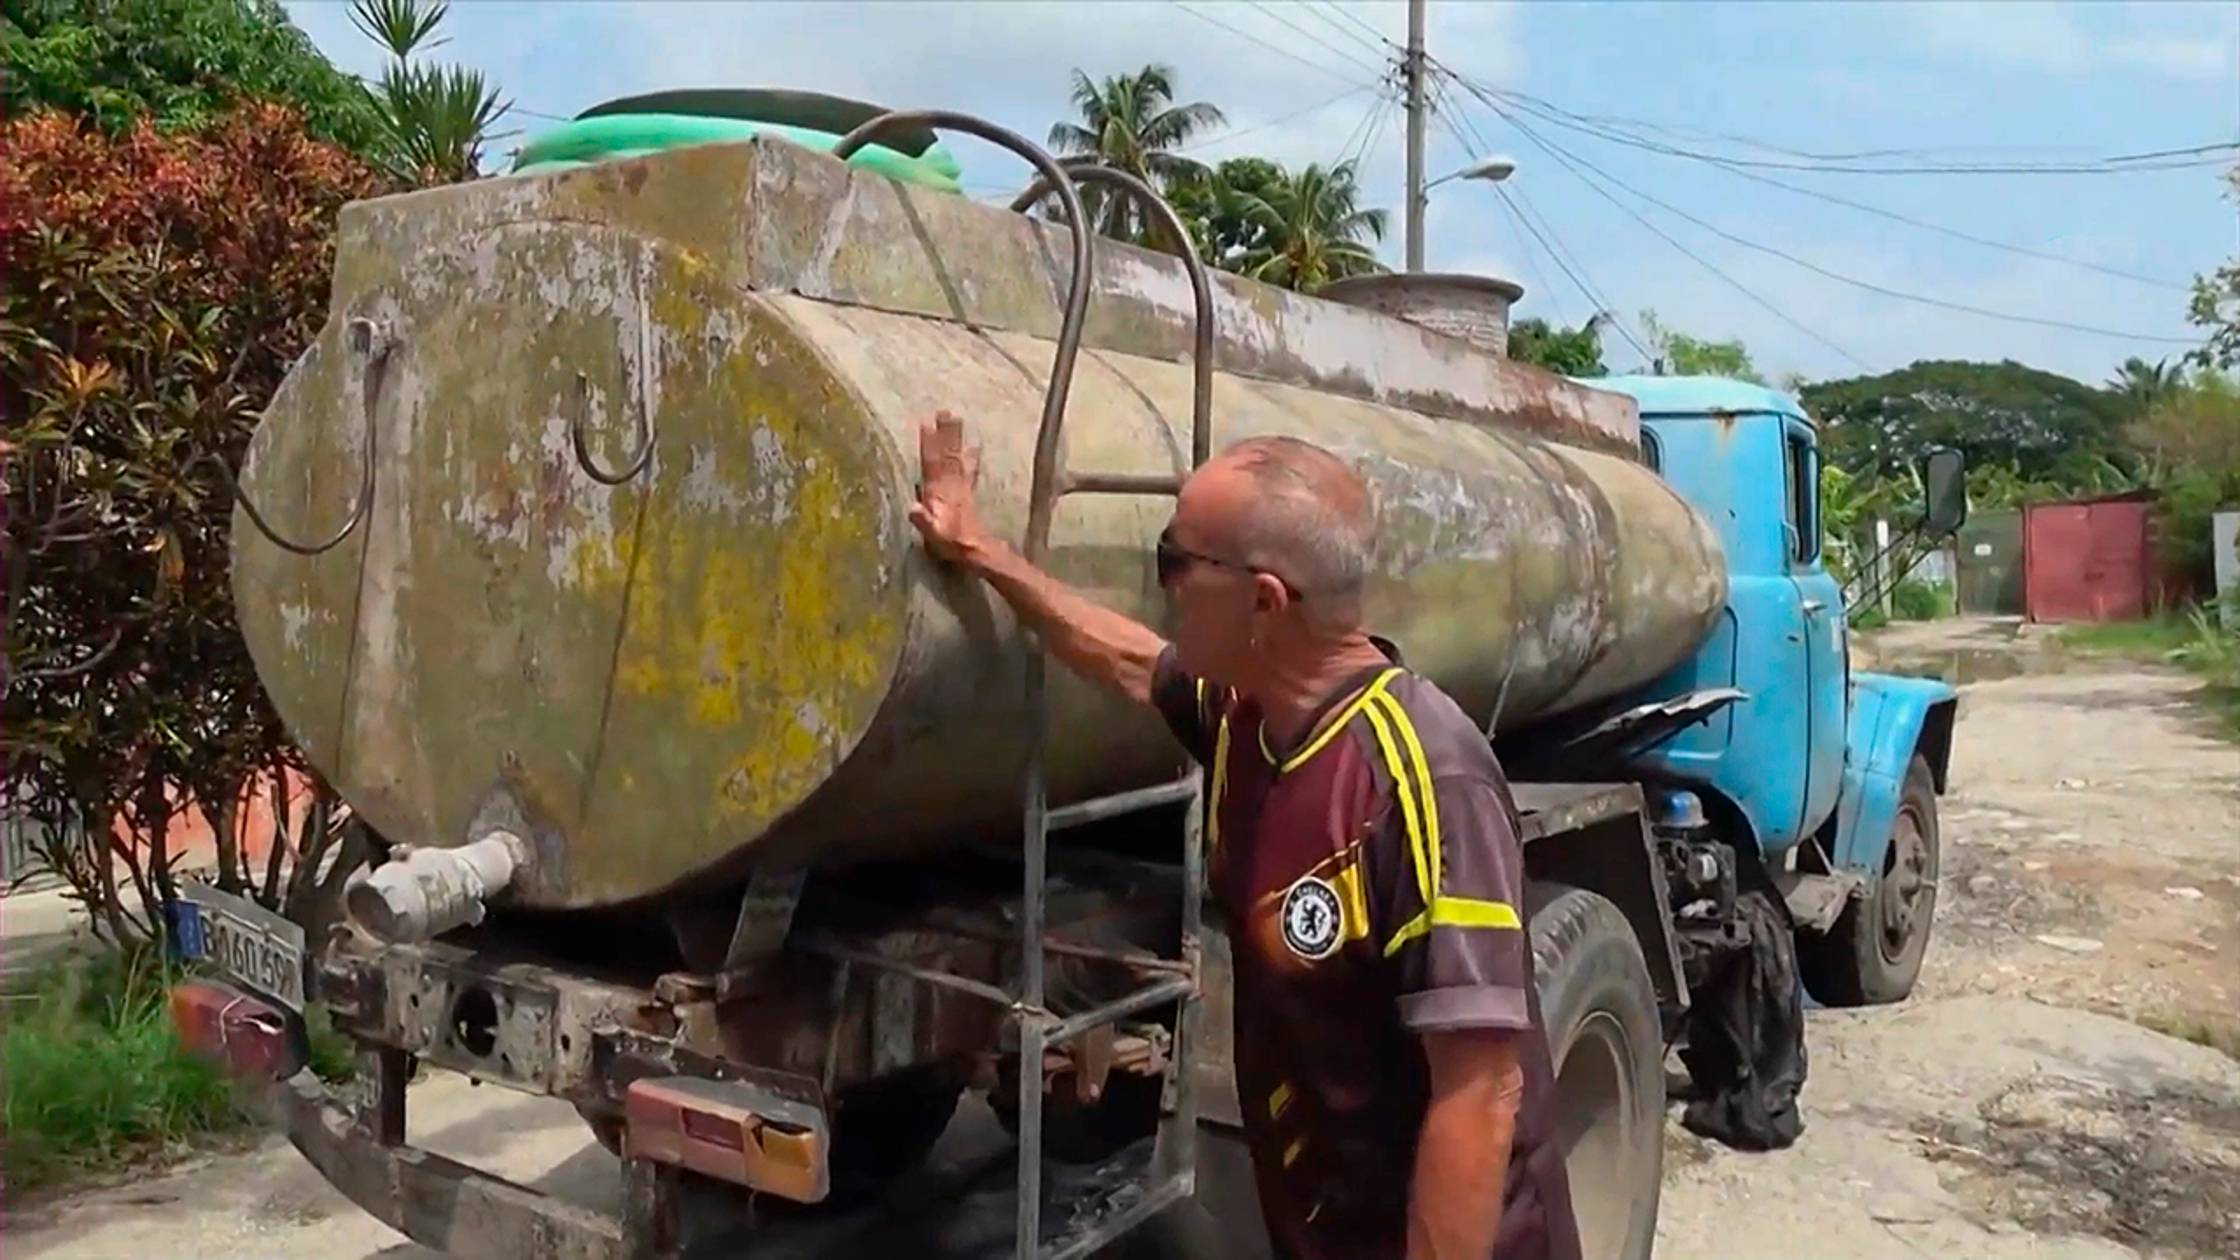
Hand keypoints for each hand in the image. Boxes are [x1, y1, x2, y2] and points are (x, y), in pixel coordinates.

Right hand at [910, 411, 989, 564]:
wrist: (975, 551)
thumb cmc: (951, 543)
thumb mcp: (934, 534)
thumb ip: (924, 520)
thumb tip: (913, 507)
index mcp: (938, 493)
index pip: (931, 463)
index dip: (929, 445)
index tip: (926, 425)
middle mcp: (950, 485)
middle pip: (947, 454)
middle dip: (945, 433)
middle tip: (945, 411)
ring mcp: (960, 487)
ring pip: (957, 457)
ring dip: (956, 438)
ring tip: (957, 418)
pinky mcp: (967, 493)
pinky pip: (969, 470)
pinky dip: (972, 457)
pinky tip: (975, 446)